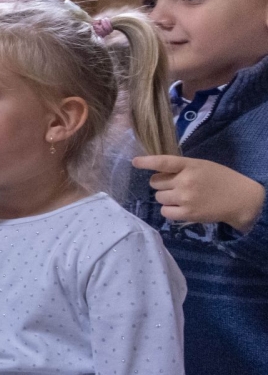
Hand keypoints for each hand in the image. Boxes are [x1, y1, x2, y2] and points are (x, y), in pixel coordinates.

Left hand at [134, 155, 265, 232]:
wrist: (240, 198)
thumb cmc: (220, 179)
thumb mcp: (201, 166)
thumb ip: (181, 168)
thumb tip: (156, 171)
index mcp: (190, 165)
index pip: (163, 161)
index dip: (147, 162)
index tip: (135, 162)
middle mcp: (185, 181)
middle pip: (155, 183)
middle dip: (161, 184)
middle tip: (175, 186)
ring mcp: (185, 198)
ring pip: (159, 197)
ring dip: (166, 197)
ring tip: (181, 197)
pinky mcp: (187, 213)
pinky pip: (165, 212)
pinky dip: (169, 210)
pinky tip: (180, 207)